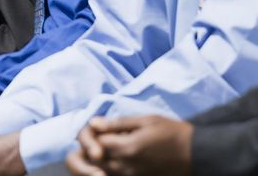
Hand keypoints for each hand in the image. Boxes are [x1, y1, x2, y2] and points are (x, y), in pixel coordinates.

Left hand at [67, 115, 192, 175]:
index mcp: (127, 147)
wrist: (198, 155)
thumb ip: (118, 123)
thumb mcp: (146, 121)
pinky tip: (122, 161)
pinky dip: (112, 170)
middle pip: (95, 159)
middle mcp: (126, 166)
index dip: (93, 134)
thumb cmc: (173, 133)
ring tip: (114, 149)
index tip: (101, 129)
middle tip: (104, 139)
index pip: (94, 142)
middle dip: (94, 148)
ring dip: (103, 160)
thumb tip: (93, 123)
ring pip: (103, 171)